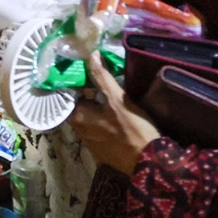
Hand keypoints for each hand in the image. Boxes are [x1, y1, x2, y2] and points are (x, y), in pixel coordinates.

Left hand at [66, 52, 160, 175]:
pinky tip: (115, 113)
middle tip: (101, 77)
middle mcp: (78, 130)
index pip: (68, 93)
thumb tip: (91, 55)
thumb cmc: (132, 128)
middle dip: (88, 92)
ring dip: (96, 106)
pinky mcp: (101, 149)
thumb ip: (102, 77)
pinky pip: (98, 128)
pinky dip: (103, 119)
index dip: (77, 79)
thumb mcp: (118, 99)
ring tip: (108, 91)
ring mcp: (90, 142)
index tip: (84, 67)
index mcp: (77, 117)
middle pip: (79, 104)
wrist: (149, 162)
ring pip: (89, 116)